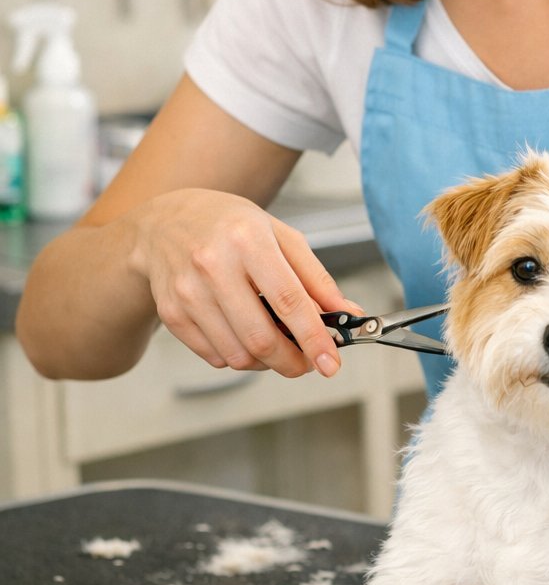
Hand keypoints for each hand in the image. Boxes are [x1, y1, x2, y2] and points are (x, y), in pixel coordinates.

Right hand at [124, 188, 357, 377]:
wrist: (166, 222)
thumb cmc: (228, 225)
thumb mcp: (280, 235)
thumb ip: (316, 277)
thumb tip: (345, 313)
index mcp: (247, 239)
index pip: (288, 300)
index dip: (314, 338)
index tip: (330, 362)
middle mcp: (212, 265)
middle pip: (261, 338)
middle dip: (293, 362)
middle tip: (307, 362)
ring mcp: (188, 292)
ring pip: (238, 355)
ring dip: (267, 362)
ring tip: (277, 344)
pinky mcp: (172, 314)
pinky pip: (215, 356)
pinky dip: (239, 356)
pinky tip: (245, 335)